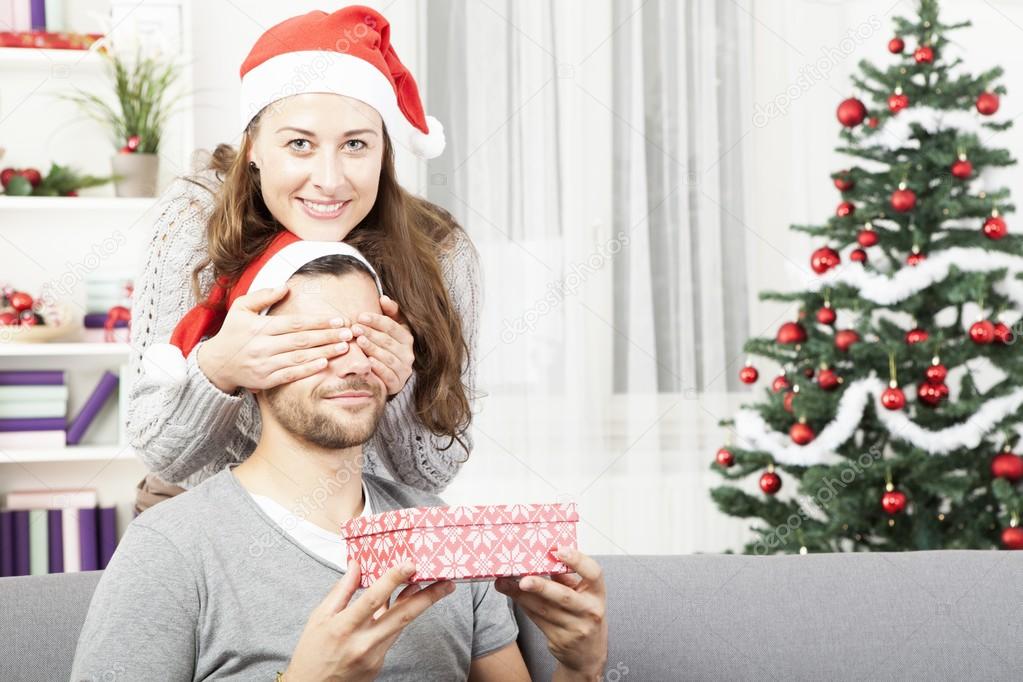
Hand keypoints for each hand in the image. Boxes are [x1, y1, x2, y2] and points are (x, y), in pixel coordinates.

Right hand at [197, 285, 352, 394]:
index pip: (295, 323)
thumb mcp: (240, 308)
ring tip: (344, 347)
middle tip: (349, 332)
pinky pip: (290, 375)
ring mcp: (264, 365)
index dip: (319, 322)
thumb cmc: (232, 332)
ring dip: (324, 352)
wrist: (216, 364)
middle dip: (328, 336)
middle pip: (302, 341)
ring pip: (299, 358)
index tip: (338, 319)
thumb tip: (286, 286)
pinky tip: (325, 364)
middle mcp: (263, 346)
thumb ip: (263, 296)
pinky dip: (308, 370)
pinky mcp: (265, 380)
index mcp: (260, 328)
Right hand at [285, 560, 454, 680]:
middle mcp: (362, 644)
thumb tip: (356, 565)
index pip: (373, 600)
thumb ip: (341, 591)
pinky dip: (399, 619)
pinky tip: (405, 603)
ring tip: (436, 588)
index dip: (393, 580)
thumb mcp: (319, 618)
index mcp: (343, 628)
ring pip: (401, 626)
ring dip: (418, 605)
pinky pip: (392, 636)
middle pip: (401, 616)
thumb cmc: (312, 652)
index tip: (410, 565)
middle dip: (428, 598)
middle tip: (447, 583)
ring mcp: (373, 657)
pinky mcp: (379, 664)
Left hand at [350, 295, 414, 395]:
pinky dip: (378, 368)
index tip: (360, 316)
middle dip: (371, 333)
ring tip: (359, 341)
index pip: (392, 326)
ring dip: (373, 348)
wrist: (388, 376)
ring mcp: (404, 370)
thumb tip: (383, 298)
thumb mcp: (390, 329)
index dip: (376, 320)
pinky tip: (367, 361)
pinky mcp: (397, 384)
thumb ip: (389, 313)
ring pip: (388, 357)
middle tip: (355, 328)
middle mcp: (408, 354)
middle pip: (388, 341)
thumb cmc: (386, 348)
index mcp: (407, 338)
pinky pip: (388, 375)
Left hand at [495, 548, 607, 678]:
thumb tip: (545, 557)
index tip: (560, 550)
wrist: (588, 655)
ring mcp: (574, 628)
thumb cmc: (584, 615)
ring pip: (543, 609)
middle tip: (523, 579)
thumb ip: (568, 578)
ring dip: (521, 595)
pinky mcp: (559, 640)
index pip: (594, 574)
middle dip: (541, 586)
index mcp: (597, 594)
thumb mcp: (583, 595)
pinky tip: (512, 594)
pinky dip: (523, 605)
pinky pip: (537, 619)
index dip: (578, 561)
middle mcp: (589, 611)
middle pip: (563, 596)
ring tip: (504, 582)